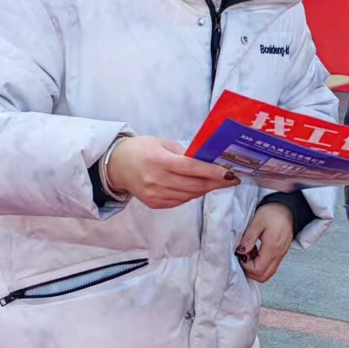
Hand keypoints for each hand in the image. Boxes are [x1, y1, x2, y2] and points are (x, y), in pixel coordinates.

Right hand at [102, 136, 237, 209]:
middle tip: (231, 178)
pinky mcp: (155, 204)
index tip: (229, 173)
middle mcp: (156, 180)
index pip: (191, 168)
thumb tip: (207, 161)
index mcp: (158, 160)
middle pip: (194, 185)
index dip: (212, 172)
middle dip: (216, 182)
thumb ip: (184, 153)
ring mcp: (155, 195)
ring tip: (218, 182)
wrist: (116, 166)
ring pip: (190, 195)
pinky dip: (192, 194)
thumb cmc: (141, 149)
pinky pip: (181, 201)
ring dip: (206, 189)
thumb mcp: (161, 143)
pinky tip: (199, 187)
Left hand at [237, 205, 294, 282]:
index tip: (241, 255)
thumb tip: (240, 251)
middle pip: (263, 276)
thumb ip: (249, 238)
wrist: (289, 208)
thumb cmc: (274, 212)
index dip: (246, 266)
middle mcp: (278, 254)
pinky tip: (256, 251)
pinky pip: (271, 266)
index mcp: (272, 247)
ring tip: (250, 253)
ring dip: (255, 268)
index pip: (258, 270)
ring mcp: (281, 255)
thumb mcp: (257, 222)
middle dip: (250, 271)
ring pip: (267, 273)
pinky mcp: (281, 253)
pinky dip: (261, 264)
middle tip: (244, 256)